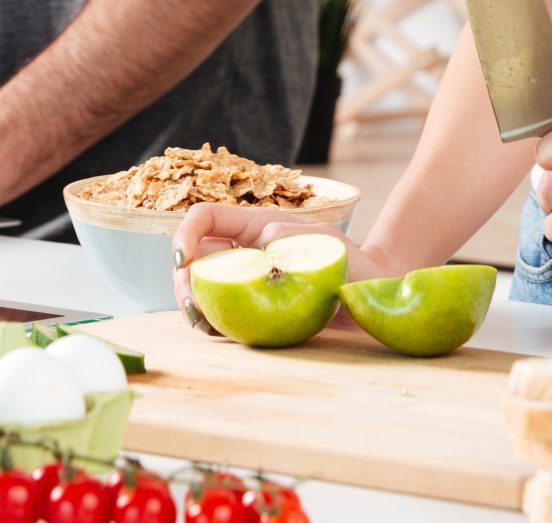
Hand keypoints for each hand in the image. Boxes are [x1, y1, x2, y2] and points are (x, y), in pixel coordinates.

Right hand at [170, 204, 408, 322]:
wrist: (369, 296)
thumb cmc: (351, 264)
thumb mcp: (323, 243)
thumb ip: (289, 237)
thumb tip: (260, 242)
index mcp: (254, 225)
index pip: (204, 218)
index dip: (184, 235)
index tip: (183, 263)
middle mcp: (244, 250)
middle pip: (194, 257)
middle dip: (182, 280)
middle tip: (193, 307)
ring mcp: (246, 278)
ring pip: (201, 286)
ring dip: (192, 304)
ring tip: (203, 323)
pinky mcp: (251, 306)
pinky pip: (221, 312)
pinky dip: (211, 324)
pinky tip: (217, 332)